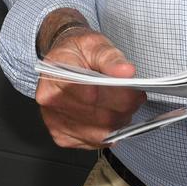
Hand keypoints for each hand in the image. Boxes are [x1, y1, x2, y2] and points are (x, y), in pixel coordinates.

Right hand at [35, 26, 145, 148]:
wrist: (62, 61)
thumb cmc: (77, 52)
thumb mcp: (94, 44)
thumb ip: (110, 57)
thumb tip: (126, 72)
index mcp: (54, 76)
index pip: (89, 92)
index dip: (116, 94)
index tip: (133, 89)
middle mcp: (50, 102)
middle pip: (96, 115)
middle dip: (123, 108)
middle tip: (136, 96)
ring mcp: (54, 122)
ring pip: (98, 132)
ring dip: (119, 120)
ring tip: (126, 104)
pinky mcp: (63, 137)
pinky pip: (94, 141)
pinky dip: (109, 130)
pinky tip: (112, 115)